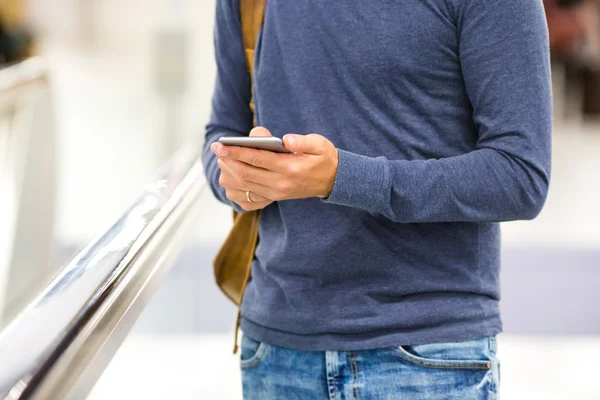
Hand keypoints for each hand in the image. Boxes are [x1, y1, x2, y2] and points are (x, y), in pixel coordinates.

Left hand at [211, 127, 338, 201]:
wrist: (333, 180)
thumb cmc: (324, 157)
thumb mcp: (319, 144)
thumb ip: (302, 141)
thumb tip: (285, 140)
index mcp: (290, 168)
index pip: (257, 159)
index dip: (236, 151)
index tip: (221, 145)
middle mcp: (281, 184)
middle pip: (246, 173)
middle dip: (228, 161)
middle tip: (216, 149)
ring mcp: (277, 193)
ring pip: (245, 186)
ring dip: (230, 174)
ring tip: (222, 160)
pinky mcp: (275, 198)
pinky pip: (250, 197)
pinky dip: (237, 189)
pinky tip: (232, 177)